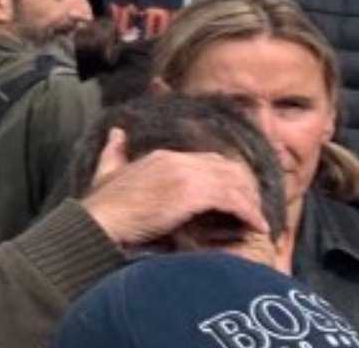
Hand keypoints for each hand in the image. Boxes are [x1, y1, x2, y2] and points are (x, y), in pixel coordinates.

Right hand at [82, 129, 267, 245]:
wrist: (100, 220)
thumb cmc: (103, 205)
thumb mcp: (107, 172)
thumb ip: (114, 153)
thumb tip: (117, 133)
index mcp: (164, 157)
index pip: (207, 160)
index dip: (226, 175)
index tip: (236, 192)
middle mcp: (178, 161)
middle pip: (225, 168)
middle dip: (243, 187)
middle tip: (253, 207)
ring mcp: (186, 176)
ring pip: (232, 183)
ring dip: (249, 202)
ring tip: (259, 219)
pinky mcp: (191, 194)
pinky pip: (230, 199)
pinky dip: (247, 212)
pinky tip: (256, 225)